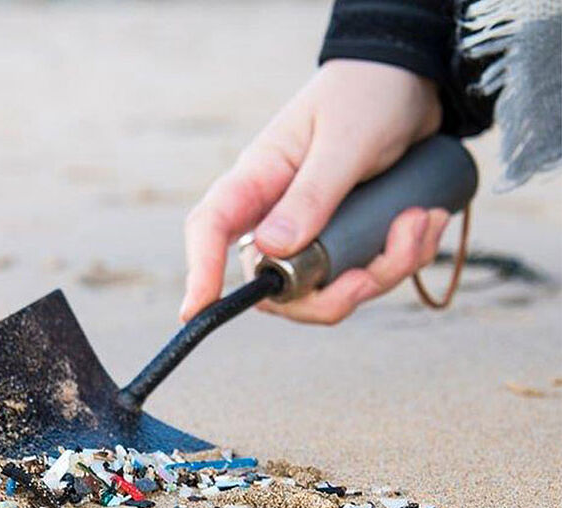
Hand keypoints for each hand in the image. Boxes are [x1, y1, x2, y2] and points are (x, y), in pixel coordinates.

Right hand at [181, 60, 448, 323]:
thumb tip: (272, 250)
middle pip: (277, 287)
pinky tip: (427, 218)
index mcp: (258, 181)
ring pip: (329, 289)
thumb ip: (312, 195)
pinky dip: (404, 259)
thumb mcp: (345, 140)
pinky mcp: (347, 240)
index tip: (195, 311)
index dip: (200, 272)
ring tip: (422, 220)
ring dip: (385, 271)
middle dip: (333, 293)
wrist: (416, 81)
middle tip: (378, 269)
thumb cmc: (369, 93)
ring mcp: (313, 233)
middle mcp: (277, 215)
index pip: (211, 229)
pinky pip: (366, 275)